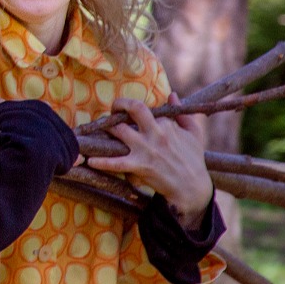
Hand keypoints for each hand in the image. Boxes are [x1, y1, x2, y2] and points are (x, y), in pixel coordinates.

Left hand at [85, 93, 213, 228]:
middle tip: (111, 113)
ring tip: (98, 131)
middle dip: (118, 106)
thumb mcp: (194, 134)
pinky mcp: (140, 166)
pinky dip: (102, 162)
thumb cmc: (193, 159)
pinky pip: (116, 163)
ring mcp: (146, 149)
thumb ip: (181, 112)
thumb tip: (173, 95)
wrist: (192, 188)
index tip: (124, 110)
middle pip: (133, 110)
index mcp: (167, 124)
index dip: (131, 107)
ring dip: (105, 130)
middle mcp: (156, 133)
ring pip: (119, 131)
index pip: (145, 108)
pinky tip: (90, 161)